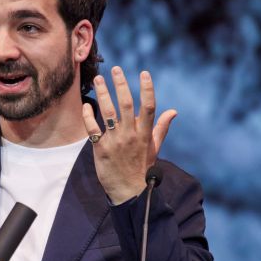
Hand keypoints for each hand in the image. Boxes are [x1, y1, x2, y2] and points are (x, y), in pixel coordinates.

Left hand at [82, 67, 176, 204]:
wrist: (128, 191)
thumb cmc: (142, 168)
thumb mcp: (154, 147)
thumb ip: (161, 127)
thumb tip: (173, 111)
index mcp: (145, 134)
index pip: (148, 107)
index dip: (147, 89)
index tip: (144, 73)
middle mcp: (130, 135)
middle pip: (126, 104)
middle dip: (120, 85)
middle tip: (115, 69)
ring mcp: (115, 141)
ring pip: (107, 112)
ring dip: (102, 94)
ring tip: (98, 79)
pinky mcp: (101, 149)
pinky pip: (92, 129)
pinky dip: (88, 116)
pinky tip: (86, 105)